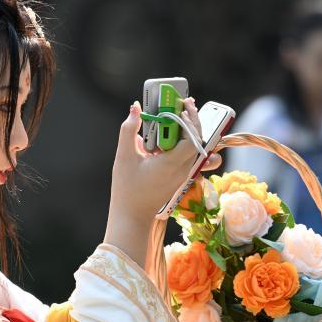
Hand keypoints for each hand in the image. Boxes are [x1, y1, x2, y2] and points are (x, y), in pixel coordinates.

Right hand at [105, 98, 221, 261]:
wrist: (132, 216)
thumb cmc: (126, 189)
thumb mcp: (124, 157)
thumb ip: (128, 130)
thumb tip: (135, 108)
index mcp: (171, 163)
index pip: (192, 137)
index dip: (191, 119)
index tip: (183, 105)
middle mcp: (183, 169)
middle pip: (197, 140)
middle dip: (193, 121)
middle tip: (183, 105)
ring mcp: (183, 175)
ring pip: (196, 149)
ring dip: (191, 132)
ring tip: (181, 118)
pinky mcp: (180, 178)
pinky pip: (189, 157)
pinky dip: (185, 144)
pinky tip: (171, 138)